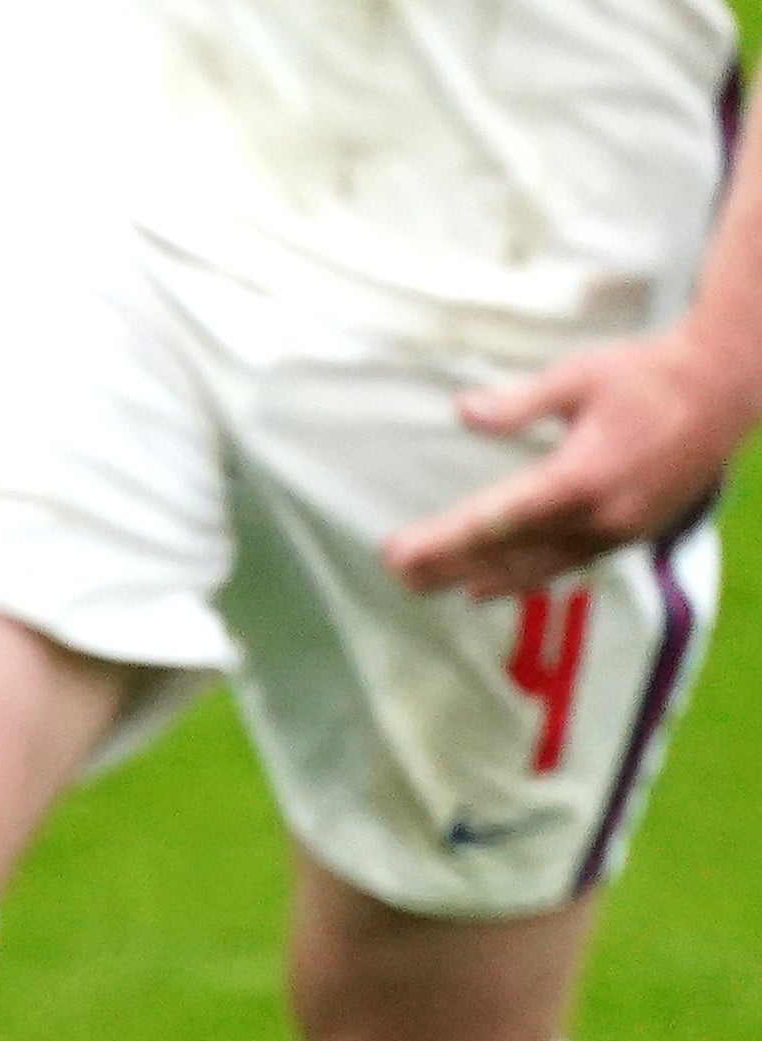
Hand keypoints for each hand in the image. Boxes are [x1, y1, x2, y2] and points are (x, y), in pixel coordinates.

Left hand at [383, 324, 761, 596]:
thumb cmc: (651, 372)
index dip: (439, 542)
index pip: (492, 522)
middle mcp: (598, 517)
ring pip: (536, 569)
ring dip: (481, 578)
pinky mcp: (634, 534)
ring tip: (433, 586)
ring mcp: (619, 532)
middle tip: (398, 575)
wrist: (729, 383)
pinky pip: (568, 566)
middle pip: (506, 555)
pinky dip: (525, 578)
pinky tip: (492, 586)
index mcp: (580, 478)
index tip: (395, 553)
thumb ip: (520, 402)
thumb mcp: (580, 376)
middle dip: (448, 567)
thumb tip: (463, 412)